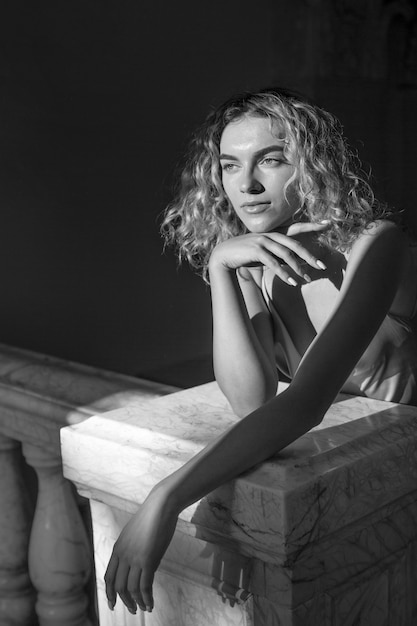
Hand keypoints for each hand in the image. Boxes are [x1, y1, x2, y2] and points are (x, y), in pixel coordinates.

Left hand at [105, 487, 178, 613]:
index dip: (110, 593)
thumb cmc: (151, 517)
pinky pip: (145, 586)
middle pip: (119, 586)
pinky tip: (151, 603)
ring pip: (131, 589)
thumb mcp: (133, 533)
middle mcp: (123, 555)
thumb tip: (134, 563)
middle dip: (124, 601)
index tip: (113, 604)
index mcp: (118, 548)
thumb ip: (130, 548)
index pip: (109, 577)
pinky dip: (147, 598)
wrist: (161, 506)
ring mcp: (135, 558)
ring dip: (137, 602)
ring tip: (144, 608)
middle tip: (132, 610)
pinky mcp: (148, 560)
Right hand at [209, 221, 327, 284]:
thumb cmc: (246, 255)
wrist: (224, 255)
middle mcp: (270, 235)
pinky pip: (274, 263)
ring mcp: (263, 241)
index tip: (328, 223)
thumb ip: (279, 256)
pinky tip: (292, 282)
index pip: (297, 227)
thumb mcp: (265, 254)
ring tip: (307, 279)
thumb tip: (296, 263)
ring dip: (298, 269)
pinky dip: (284, 274)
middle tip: (322, 266)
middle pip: (296, 245)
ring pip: (286, 255)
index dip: (312, 225)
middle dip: (310, 256)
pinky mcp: (256, 251)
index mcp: (274, 233)